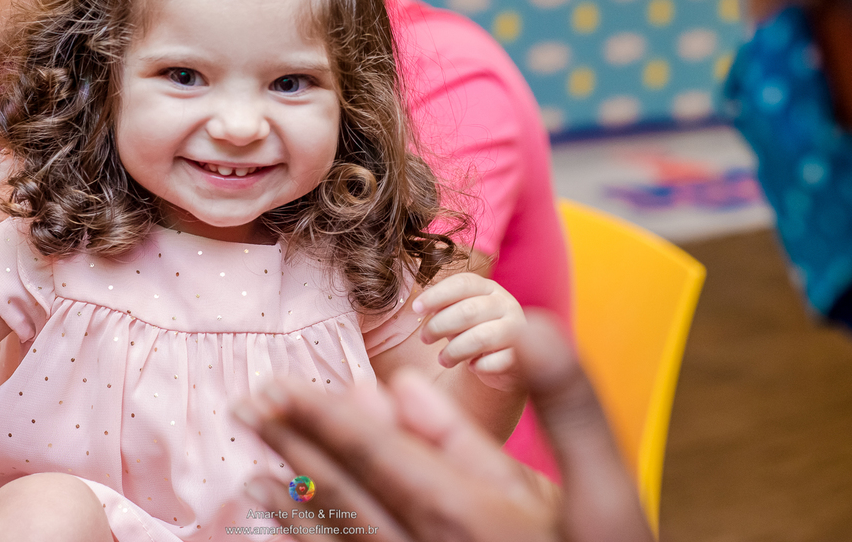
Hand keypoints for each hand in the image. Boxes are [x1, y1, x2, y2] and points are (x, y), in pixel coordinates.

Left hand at [233, 312, 652, 541]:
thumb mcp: (603, 491)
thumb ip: (559, 408)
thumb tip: (513, 331)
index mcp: (471, 514)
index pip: (376, 450)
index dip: (320, 415)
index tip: (275, 384)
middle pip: (345, 492)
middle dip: (294, 445)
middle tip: (247, 407)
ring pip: (340, 541)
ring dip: (293, 504)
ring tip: (253, 473)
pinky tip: (292, 533)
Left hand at [412, 271, 525, 389]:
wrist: (507, 359)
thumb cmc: (475, 330)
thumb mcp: (460, 313)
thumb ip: (444, 306)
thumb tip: (420, 307)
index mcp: (488, 288)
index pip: (462, 283)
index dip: (436, 295)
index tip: (416, 308)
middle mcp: (506, 304)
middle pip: (468, 311)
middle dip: (439, 326)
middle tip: (425, 338)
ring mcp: (517, 329)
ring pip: (480, 338)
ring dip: (454, 351)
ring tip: (442, 359)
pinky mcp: (521, 356)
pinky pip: (496, 362)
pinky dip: (479, 366)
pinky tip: (472, 367)